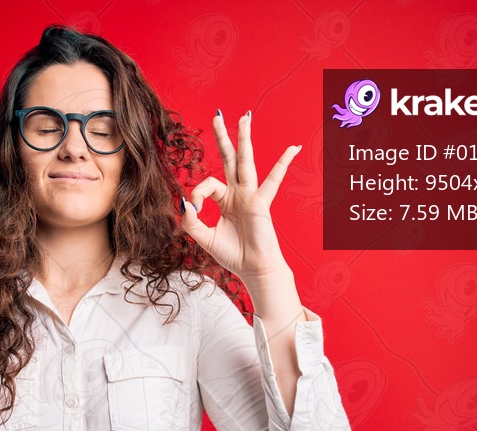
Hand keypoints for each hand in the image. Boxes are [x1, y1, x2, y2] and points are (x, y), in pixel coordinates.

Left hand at [180, 111, 300, 281]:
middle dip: (223, 137)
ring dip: (244, 139)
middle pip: (229, 159)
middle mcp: (239, 193)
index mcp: (226, 200)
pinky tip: (292, 149)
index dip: (197, 194)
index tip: (195, 210)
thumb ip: (191, 221)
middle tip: (217, 115)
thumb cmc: (234, 255)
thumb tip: (184, 202)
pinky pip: (273, 181)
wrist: (254, 270)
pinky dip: (282, 164)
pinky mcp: (261, 203)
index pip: (207, 184)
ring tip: (245, 117)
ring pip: (246, 162)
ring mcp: (251, 196)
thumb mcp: (204, 238)